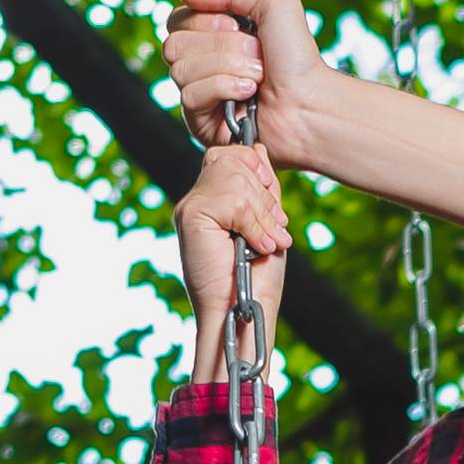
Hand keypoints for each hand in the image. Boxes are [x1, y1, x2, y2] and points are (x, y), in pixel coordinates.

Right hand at [162, 0, 329, 161]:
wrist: (311, 104)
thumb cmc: (298, 59)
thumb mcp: (274, 4)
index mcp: (213, 34)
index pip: (178, 19)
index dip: (206, 20)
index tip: (237, 24)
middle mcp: (204, 63)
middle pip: (175, 44)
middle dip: (222, 46)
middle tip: (256, 55)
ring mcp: (202, 94)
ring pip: (181, 70)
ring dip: (227, 68)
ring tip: (257, 78)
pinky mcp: (203, 122)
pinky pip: (190, 96)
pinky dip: (222, 89)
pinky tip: (248, 95)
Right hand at [175, 143, 291, 379]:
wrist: (243, 316)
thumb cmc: (257, 281)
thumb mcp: (267, 225)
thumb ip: (261, 189)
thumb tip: (255, 147)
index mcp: (213, 199)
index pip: (234, 155)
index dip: (260, 174)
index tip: (274, 215)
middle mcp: (196, 199)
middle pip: (237, 160)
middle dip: (266, 198)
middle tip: (272, 235)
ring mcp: (190, 206)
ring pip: (238, 177)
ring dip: (263, 215)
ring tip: (263, 245)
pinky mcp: (192, 217)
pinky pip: (234, 198)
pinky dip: (254, 225)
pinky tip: (254, 247)